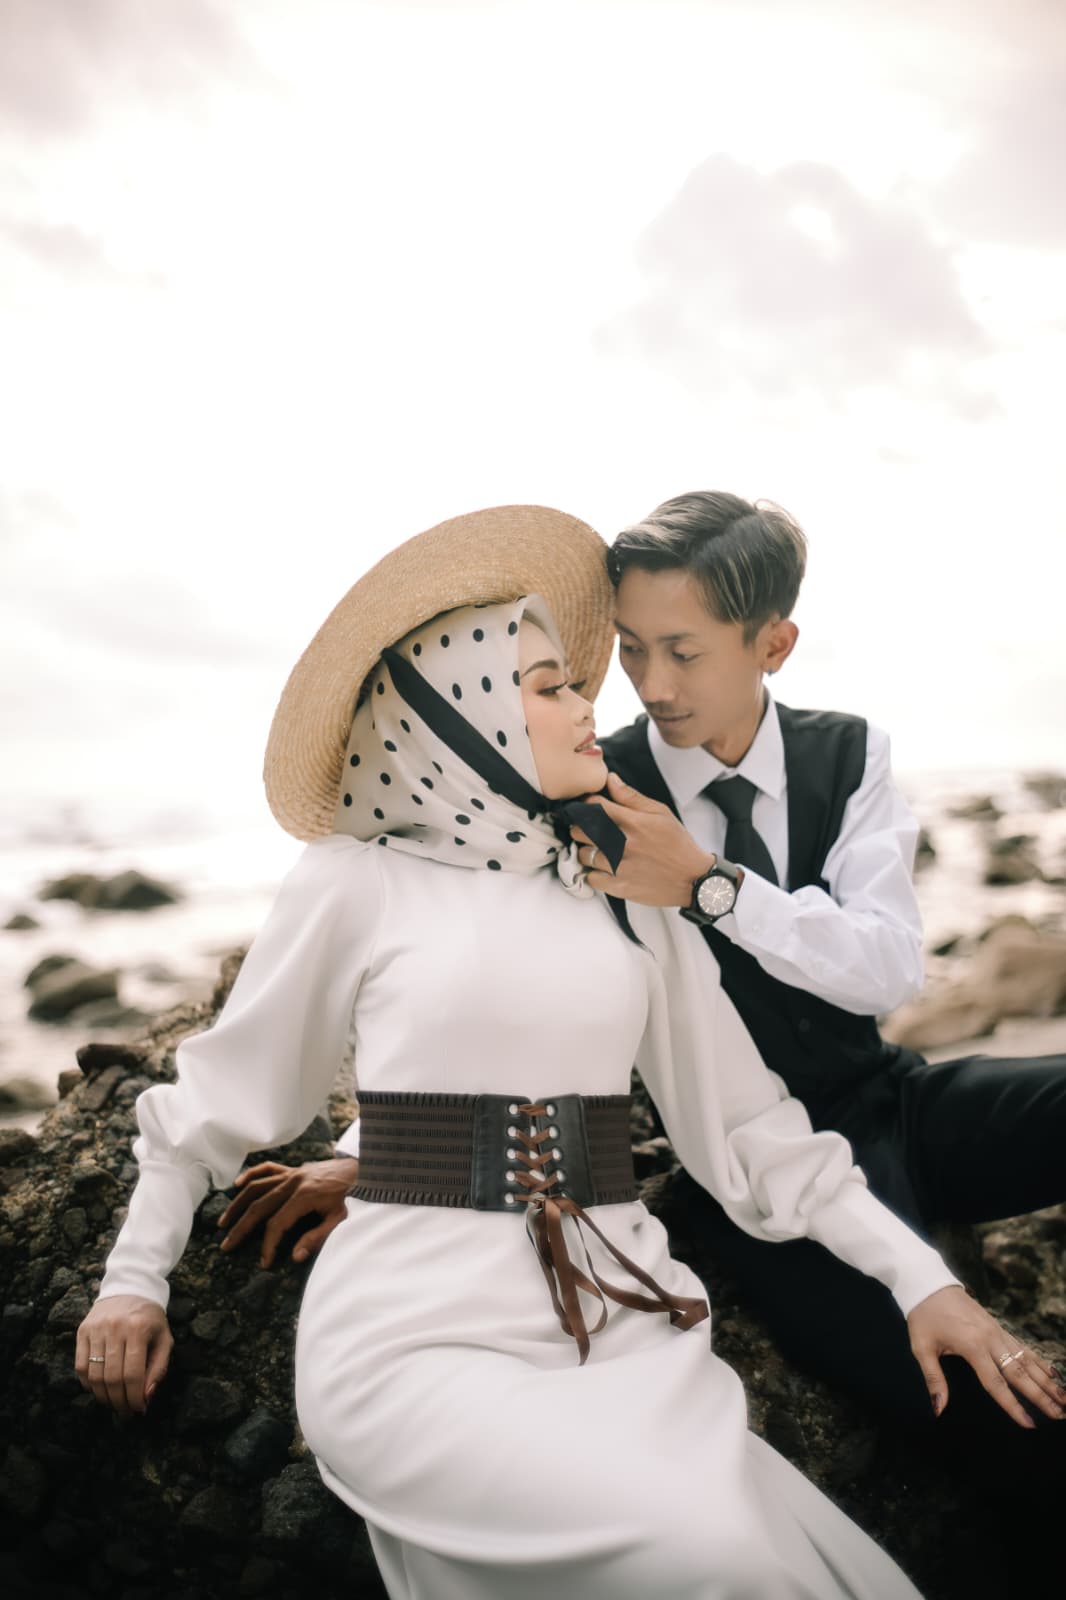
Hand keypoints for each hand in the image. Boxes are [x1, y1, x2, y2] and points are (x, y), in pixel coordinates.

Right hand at [75, 1295, 172, 1418]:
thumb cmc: (150, 1319)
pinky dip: (88, 1384)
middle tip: (125, 1413)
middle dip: (119, 1401)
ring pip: (94, 1375)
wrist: (130, 1288)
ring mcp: (96, 1329)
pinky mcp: (82, 1330)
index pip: (133, 1374)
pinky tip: (98, 1389)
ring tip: (113, 1404)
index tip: (138, 1410)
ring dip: (103, 1396)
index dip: (135, 1397)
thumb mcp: (164, 1338)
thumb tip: (146, 1397)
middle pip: (112, 1378)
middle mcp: (115, 1328)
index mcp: (138, 1329)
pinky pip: (80, 1366)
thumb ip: (159, 1368)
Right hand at [217, 1156, 358, 1266]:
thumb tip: (296, 1256)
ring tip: (224, 1222)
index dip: (268, 1244)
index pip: (277, 1224)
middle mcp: (294, 1182)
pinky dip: (251, 1175)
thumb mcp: (341, 1219)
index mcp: (305, 1195)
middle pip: (260, 1205)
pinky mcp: (294, 1169)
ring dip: (238, 1204)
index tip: (264, 1262)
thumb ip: (318, 1237)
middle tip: (227, 1245)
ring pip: (257, 1186)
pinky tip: (237, 1185)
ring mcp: (292, 1173)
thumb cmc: (355, 1196)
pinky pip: (267, 1169)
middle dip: (242, 1227)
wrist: (366, 1169)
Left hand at [571, 772, 712, 906]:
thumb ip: (632, 797)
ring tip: (597, 851)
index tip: (587, 808)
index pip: (593, 806)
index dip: (586, 805)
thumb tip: (610, 779)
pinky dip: (593, 874)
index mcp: (632, 822)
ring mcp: (619, 867)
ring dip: (586, 852)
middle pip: (580, 830)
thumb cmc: (677, 843)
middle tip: (589, 831)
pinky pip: (591, 878)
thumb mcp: (660, 813)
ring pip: (583, 855)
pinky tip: (603, 870)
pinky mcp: (619, 887)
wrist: (693, 878)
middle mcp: (622, 843)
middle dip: (581, 828)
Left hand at [907, 1284, 1065, 1427]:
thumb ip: (934, 1379)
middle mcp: (991, 1339)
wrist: (929, 1282)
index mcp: (973, 1346)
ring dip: (1046, 1381)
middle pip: (1020, 1373)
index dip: (1013, 1406)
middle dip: (1041, 1396)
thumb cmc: (923, 1316)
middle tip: (1060, 1415)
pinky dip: (1039, 1361)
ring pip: (1027, 1360)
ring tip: (1064, 1398)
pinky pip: (1023, 1347)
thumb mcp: (921, 1348)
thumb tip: (938, 1410)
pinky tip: (1052, 1373)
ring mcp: (997, 1331)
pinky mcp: (998, 1327)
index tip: (1030, 1424)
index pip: (996, 1383)